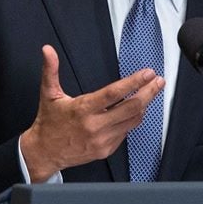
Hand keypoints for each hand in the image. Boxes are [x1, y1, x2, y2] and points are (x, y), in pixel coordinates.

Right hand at [19, 44, 163, 182]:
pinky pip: (125, 133)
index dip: (134, 82)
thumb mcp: (48, 94)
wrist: (45, 153)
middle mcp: (95, 126)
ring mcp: (102, 140)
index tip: (147, 73)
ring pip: (132, 121)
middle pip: (131, 108)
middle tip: (158, 81)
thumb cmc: (49, 123)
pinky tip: (135, 111)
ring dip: (144, 106)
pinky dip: (132, 120)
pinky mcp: (106, 150)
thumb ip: (50, 70)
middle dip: (149, 93)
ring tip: (150, 92)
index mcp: (83, 109)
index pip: (114, 93)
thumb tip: (48, 50)